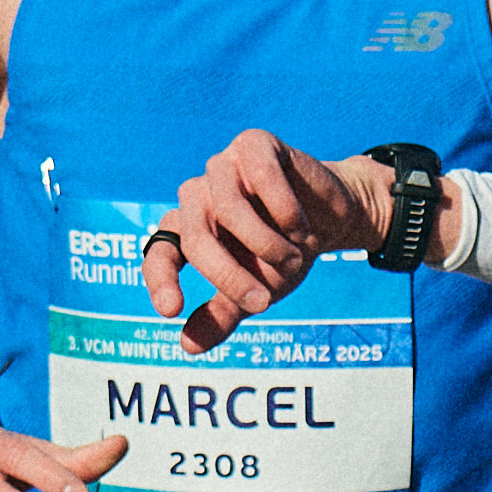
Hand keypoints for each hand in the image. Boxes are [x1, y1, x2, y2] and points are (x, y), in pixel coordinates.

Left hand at [143, 127, 400, 346]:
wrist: (331, 219)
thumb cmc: (286, 254)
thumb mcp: (255, 291)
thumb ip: (221, 315)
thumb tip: (188, 347)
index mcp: (189, 228)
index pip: (160, 251)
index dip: (160, 279)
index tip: (172, 310)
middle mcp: (198, 195)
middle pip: (197, 238)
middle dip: (230, 277)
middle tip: (262, 302)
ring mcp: (223, 166)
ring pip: (229, 209)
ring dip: (265, 244)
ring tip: (292, 257)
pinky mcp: (253, 144)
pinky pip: (261, 175)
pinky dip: (283, 207)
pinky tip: (299, 224)